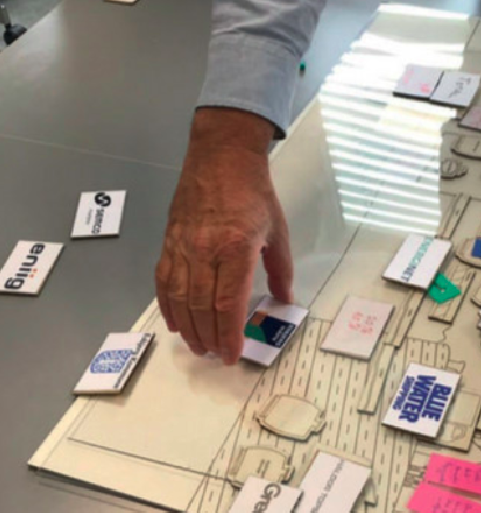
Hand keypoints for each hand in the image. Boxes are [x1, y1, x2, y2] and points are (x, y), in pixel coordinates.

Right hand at [155, 108, 293, 364]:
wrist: (221, 157)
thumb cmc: (254, 193)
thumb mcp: (278, 230)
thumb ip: (281, 270)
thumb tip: (285, 300)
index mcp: (235, 248)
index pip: (228, 303)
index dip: (229, 334)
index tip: (233, 355)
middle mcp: (204, 251)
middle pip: (201, 306)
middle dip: (209, 337)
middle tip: (216, 356)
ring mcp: (182, 246)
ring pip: (179, 298)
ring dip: (188, 327)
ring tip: (198, 346)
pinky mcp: (169, 241)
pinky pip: (163, 280)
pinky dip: (168, 305)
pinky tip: (176, 322)